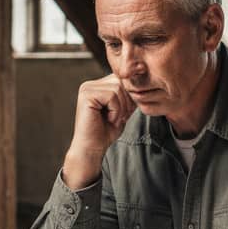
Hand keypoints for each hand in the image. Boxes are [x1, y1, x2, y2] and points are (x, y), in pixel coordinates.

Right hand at [62, 74, 135, 188]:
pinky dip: (115, 110)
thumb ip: (127, 96)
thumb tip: (141, 84)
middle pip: (121, 82)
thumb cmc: (105, 132)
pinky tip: (109, 119)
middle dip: (127, 101)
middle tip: (120, 117)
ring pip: (117, 88)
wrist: (92, 148)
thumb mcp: (122, 110)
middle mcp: (90, 84)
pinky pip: (111, 96)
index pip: (121, 79)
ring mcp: (86, 89)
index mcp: (97, 86)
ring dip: (121, 107)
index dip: (129, 97)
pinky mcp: (86, 96)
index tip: (125, 113)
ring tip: (114, 119)